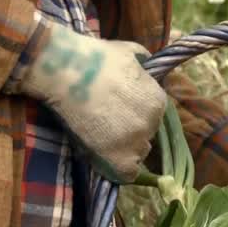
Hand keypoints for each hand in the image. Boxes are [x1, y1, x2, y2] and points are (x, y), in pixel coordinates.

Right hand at [14, 20, 165, 182]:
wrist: (69, 72)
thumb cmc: (96, 58)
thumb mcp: (131, 52)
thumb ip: (144, 64)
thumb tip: (146, 68)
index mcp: (159, 100)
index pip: (153, 116)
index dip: (136, 114)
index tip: (119, 111)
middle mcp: (152, 122)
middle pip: (146, 135)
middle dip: (130, 130)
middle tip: (106, 123)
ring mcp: (135, 141)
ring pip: (136, 154)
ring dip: (123, 148)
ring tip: (101, 137)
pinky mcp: (117, 157)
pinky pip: (126, 174)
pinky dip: (117, 170)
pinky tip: (105, 159)